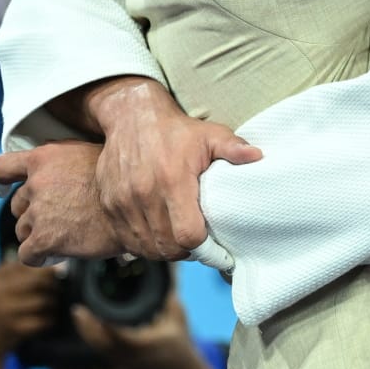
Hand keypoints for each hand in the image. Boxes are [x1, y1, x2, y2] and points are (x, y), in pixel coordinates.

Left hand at [0, 140, 122, 265]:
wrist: (137, 207)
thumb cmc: (121, 181)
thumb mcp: (90, 154)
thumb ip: (64, 162)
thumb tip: (58, 170)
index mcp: (45, 157)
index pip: (3, 167)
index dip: (2, 181)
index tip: (5, 189)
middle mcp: (37, 182)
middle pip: (17, 204)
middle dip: (33, 213)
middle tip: (59, 219)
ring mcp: (39, 211)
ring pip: (22, 230)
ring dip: (38, 235)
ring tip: (65, 235)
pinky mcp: (44, 239)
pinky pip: (27, 254)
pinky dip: (40, 257)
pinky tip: (59, 254)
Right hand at [0, 261, 62, 359]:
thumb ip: (20, 275)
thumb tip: (56, 264)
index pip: (32, 261)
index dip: (49, 268)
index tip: (58, 274)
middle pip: (41, 278)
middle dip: (54, 285)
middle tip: (59, 292)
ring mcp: (5, 308)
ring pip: (44, 300)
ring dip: (53, 305)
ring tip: (51, 309)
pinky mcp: (13, 328)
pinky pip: (43, 320)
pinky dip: (48, 321)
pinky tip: (46, 323)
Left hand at [71, 293, 215, 368]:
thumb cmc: (180, 349)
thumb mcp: (179, 320)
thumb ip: (170, 297)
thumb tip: (169, 271)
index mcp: (142, 344)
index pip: (118, 334)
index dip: (104, 323)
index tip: (93, 307)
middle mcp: (128, 354)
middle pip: (100, 342)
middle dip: (86, 326)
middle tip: (77, 309)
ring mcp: (122, 361)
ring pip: (97, 347)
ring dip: (86, 331)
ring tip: (78, 313)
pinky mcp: (120, 363)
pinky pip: (101, 350)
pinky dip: (92, 338)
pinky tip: (87, 327)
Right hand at [85, 78, 260, 260]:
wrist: (131, 117)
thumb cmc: (176, 130)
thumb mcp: (210, 134)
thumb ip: (234, 148)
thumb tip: (259, 157)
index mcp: (172, 180)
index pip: (188, 235)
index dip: (204, 247)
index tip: (215, 246)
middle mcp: (143, 194)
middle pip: (168, 246)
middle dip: (187, 251)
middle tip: (199, 243)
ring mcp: (122, 202)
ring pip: (148, 247)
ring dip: (166, 250)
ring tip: (180, 239)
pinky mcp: (110, 205)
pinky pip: (129, 240)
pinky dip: (145, 244)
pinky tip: (159, 234)